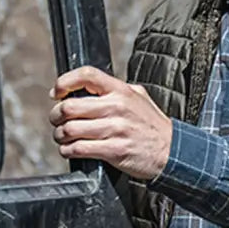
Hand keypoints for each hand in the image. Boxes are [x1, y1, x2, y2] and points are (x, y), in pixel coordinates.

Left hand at [49, 66, 171, 180]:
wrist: (172, 151)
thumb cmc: (152, 125)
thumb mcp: (139, 97)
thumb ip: (115, 90)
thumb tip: (86, 87)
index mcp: (121, 91)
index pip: (86, 76)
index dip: (64, 83)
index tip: (56, 93)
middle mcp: (117, 108)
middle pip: (70, 107)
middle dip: (56, 115)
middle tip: (57, 120)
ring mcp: (116, 130)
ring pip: (70, 130)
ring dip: (60, 135)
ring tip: (63, 137)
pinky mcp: (114, 151)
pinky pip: (79, 149)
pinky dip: (68, 151)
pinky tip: (70, 150)